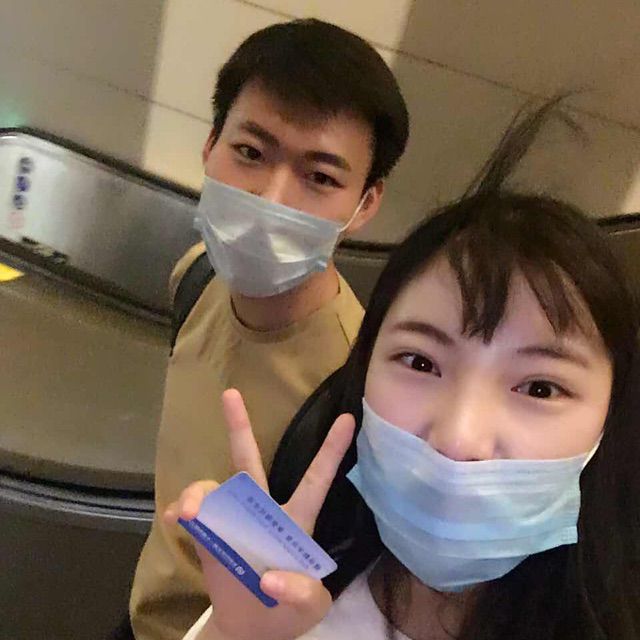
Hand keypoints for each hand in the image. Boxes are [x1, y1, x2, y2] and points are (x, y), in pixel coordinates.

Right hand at [165, 388, 354, 639]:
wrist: (250, 627)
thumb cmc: (288, 611)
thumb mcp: (310, 607)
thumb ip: (303, 593)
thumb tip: (269, 576)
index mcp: (296, 521)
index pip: (317, 480)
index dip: (332, 451)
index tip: (348, 419)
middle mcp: (262, 511)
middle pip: (249, 462)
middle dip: (239, 427)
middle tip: (230, 393)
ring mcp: (232, 520)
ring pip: (216, 489)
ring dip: (200, 495)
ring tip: (192, 513)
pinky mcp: (209, 533)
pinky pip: (194, 513)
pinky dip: (184, 512)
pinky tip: (179, 521)